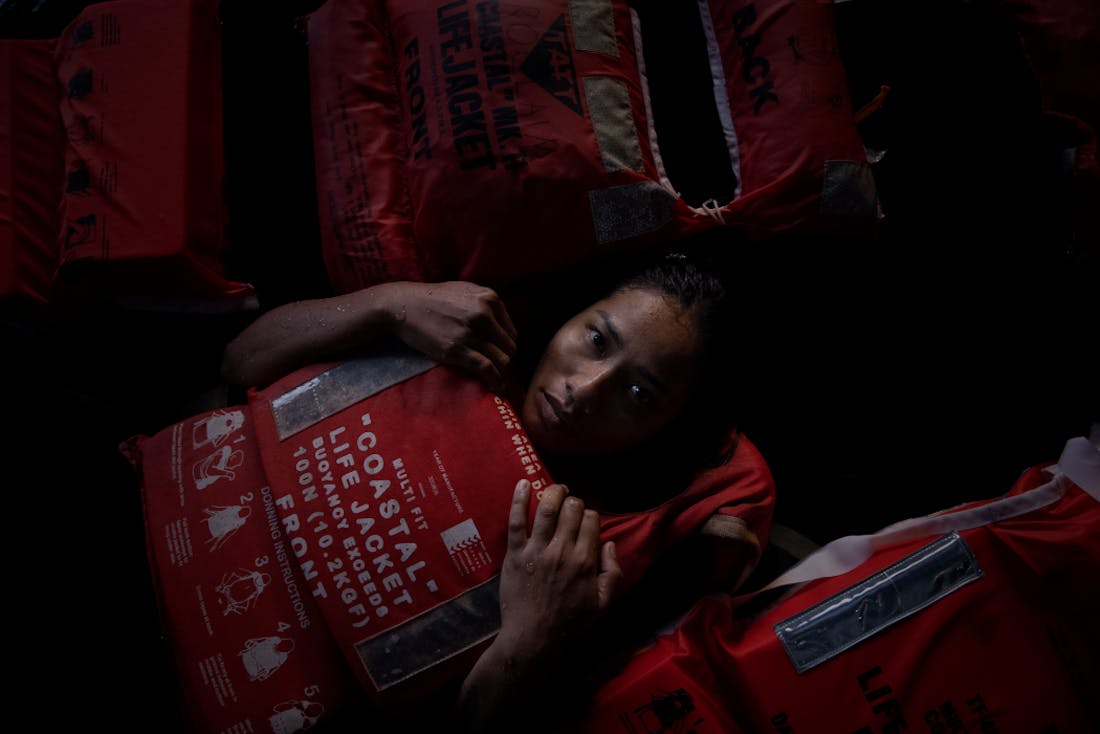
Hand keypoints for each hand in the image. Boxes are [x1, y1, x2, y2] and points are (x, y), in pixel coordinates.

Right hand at [382, 281, 517, 389]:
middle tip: (502, 372)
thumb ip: (486, 305)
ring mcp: (470, 332)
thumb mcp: (465, 291)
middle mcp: (483, 314)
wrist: (404, 305)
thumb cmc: (433, 299)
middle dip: (507, 361)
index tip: (500, 356)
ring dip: (503, 373)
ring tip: (501, 382)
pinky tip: (495, 386)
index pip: (511, 331)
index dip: (507, 347)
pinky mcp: (456, 349)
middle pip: (509, 346)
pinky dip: (495, 379)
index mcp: (489, 298)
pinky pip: (486, 368)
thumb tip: (501, 329)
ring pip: (502, 359)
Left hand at [456, 481, 620, 731]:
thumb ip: (612, 573)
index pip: (591, 521)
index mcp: (584, 561)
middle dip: (574, 501)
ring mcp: (536, 550)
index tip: (586, 520)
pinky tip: (523, 483)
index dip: (590, 515)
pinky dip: (518, 499)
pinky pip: (516, 521)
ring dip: (553, 492)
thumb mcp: (602, 605)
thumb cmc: (569, 625)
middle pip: (571, 510)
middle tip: (571, 504)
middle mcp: (562, 550)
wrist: (532, 639)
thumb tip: (610, 545)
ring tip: (556, 488)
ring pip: (546, 508)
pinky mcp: (514, 554)